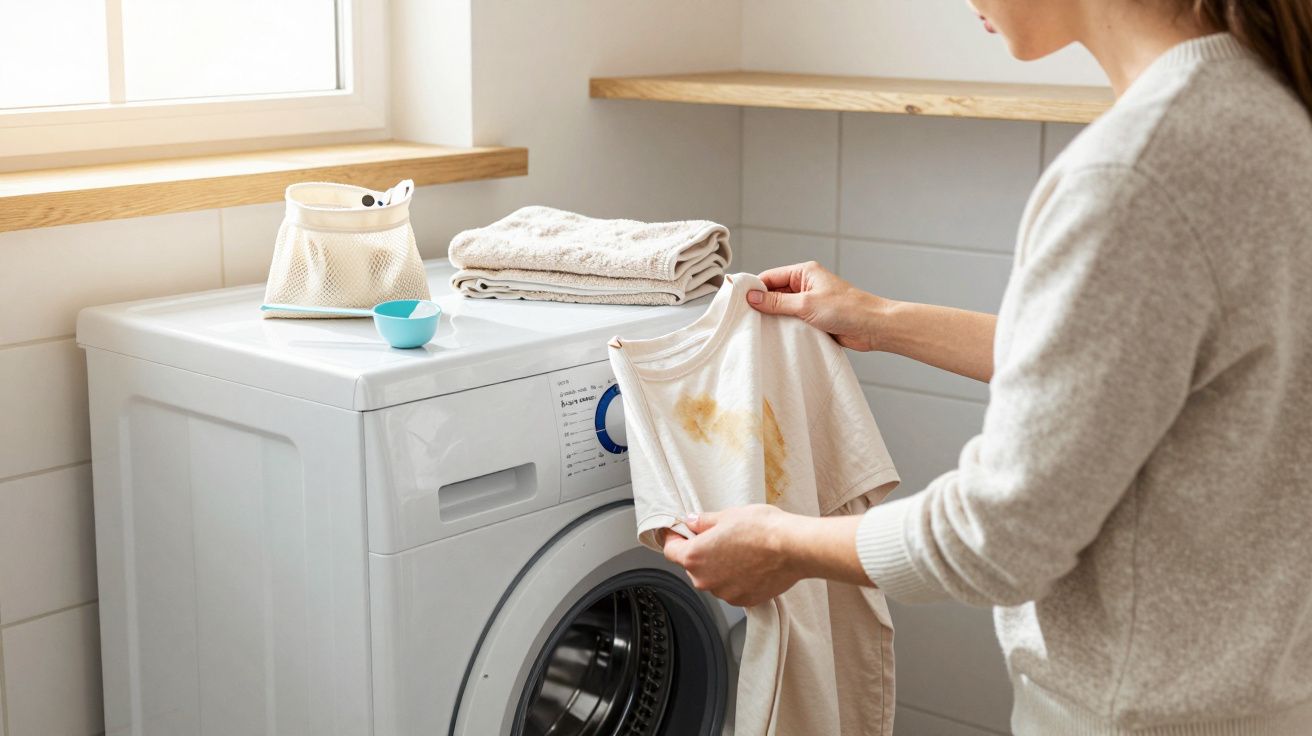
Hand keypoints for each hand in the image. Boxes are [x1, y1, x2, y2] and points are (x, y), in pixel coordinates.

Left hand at [661, 506, 804, 606]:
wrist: (792, 548)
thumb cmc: (762, 530)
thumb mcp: (727, 515)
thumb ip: (703, 522)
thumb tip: (692, 522)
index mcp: (695, 556)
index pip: (671, 550)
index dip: (673, 538)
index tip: (677, 532)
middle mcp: (706, 579)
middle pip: (693, 566)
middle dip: (701, 552)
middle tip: (719, 537)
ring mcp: (724, 593)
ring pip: (713, 578)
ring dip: (720, 567)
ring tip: (741, 550)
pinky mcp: (743, 601)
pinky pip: (731, 588)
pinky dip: (736, 578)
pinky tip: (751, 564)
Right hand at [747, 261, 893, 351]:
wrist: (873, 327)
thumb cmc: (847, 309)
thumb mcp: (806, 304)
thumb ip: (777, 302)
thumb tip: (751, 296)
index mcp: (804, 272)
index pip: (769, 277)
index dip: (753, 288)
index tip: (737, 302)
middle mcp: (805, 285)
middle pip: (774, 293)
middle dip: (761, 305)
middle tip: (744, 319)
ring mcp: (810, 302)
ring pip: (782, 309)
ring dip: (773, 318)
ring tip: (757, 330)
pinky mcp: (814, 318)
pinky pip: (792, 321)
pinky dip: (784, 328)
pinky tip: (774, 337)